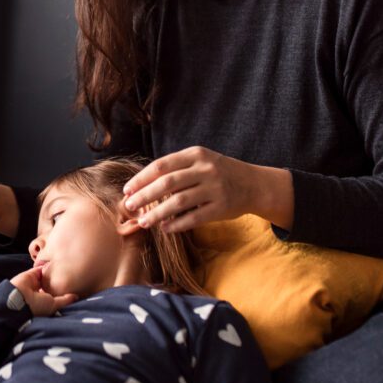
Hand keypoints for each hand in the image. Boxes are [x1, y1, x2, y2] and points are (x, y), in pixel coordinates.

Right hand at [9, 268, 77, 316]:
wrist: (20, 297)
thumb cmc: (37, 305)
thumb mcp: (54, 305)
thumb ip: (65, 300)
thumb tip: (76, 297)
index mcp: (45, 303)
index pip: (55, 296)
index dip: (62, 292)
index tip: (73, 287)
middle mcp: (40, 293)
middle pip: (51, 286)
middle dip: (58, 282)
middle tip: (71, 275)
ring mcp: (35, 284)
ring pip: (46, 277)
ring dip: (52, 273)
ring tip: (65, 267)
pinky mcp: (31, 275)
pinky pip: (39, 269)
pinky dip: (45, 266)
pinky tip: (55, 262)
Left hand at [122, 146, 293, 232]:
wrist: (255, 184)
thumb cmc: (219, 172)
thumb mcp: (200, 161)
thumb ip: (176, 168)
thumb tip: (141, 185)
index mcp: (196, 154)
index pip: (161, 166)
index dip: (141, 179)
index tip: (127, 190)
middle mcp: (205, 169)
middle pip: (166, 183)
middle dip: (144, 196)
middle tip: (129, 206)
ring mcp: (215, 188)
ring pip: (178, 202)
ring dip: (157, 214)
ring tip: (144, 222)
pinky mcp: (222, 207)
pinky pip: (194, 217)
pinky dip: (177, 224)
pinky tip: (165, 228)